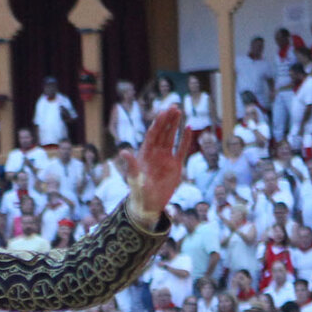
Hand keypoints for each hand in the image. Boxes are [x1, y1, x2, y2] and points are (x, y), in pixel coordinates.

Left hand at [121, 107, 191, 225]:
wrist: (149, 205)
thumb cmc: (139, 193)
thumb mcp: (134, 178)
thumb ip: (130, 165)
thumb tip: (123, 152)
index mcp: (145, 155)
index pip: (152, 135)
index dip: (158, 124)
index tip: (163, 112)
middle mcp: (155, 154)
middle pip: (162, 133)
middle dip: (167, 120)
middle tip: (173, 106)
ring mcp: (165, 158)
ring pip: (171, 138)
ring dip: (174, 125)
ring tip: (178, 111)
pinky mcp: (175, 165)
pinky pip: (181, 149)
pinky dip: (185, 139)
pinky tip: (188, 128)